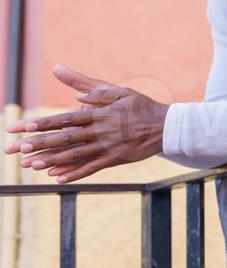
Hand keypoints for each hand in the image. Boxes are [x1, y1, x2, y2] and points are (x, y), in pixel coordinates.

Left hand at [2, 64, 165, 182]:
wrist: (167, 126)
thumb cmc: (141, 106)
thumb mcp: (120, 91)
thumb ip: (95, 90)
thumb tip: (74, 92)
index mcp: (100, 114)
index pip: (67, 118)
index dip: (46, 122)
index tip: (25, 125)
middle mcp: (101, 131)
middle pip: (66, 137)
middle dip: (40, 142)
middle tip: (18, 147)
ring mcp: (108, 146)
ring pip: (75, 155)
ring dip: (52, 160)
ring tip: (31, 165)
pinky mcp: (115, 159)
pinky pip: (92, 168)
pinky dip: (74, 173)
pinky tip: (58, 178)